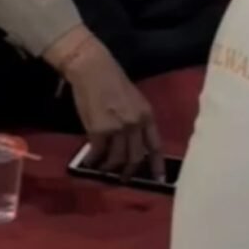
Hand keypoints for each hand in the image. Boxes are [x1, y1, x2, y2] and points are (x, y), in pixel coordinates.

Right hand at [46, 28, 163, 179]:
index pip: (155, 145)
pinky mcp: (99, 131)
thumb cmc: (111, 80)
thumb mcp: (133, 99)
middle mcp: (135, 124)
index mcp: (146, 115)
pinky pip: (98, 153)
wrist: (92, 68)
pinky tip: (89, 162)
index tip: (159, 179)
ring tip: (104, 169)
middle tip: (124, 178)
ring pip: (117, 159)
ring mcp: (117, 128)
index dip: (157, 164)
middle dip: (130, 171)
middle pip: (136, 157)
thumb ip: (136, 120)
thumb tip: (131, 141)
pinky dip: (94, 160)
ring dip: (110, 167)